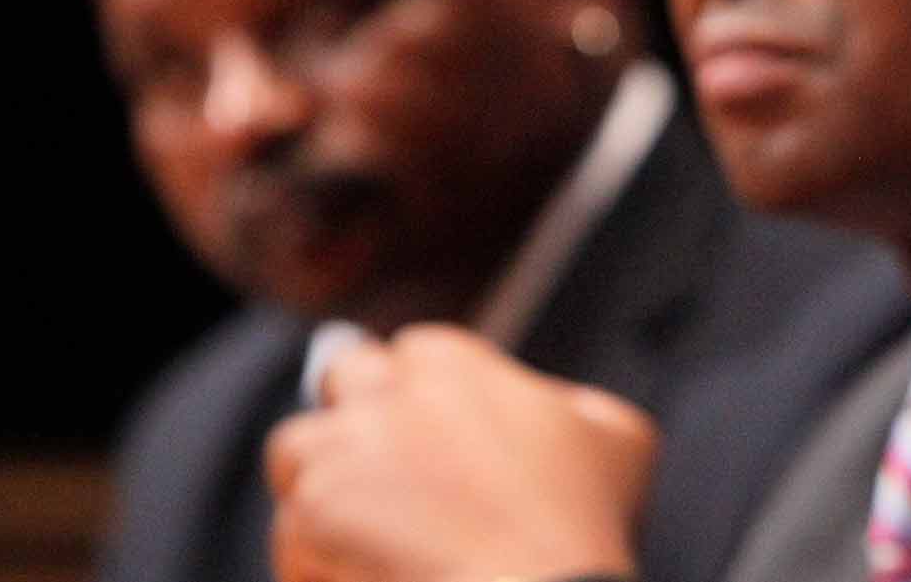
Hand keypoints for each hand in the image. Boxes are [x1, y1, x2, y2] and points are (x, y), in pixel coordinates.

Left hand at [265, 323, 656, 581]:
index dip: (421, 394)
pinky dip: (317, 563)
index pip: (414, 352)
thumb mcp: (620, 440)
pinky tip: (365, 580)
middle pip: (340, 378)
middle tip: (384, 469)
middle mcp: (385, 394)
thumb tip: (555, 408)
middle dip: (356, 414)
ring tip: (366, 535)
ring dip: (320, 483)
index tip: (434, 432)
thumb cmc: (582, 527)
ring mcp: (337, 453)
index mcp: (455, 363)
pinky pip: (290, 536)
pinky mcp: (306, 519)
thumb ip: (575, 407)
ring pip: (295, 451)